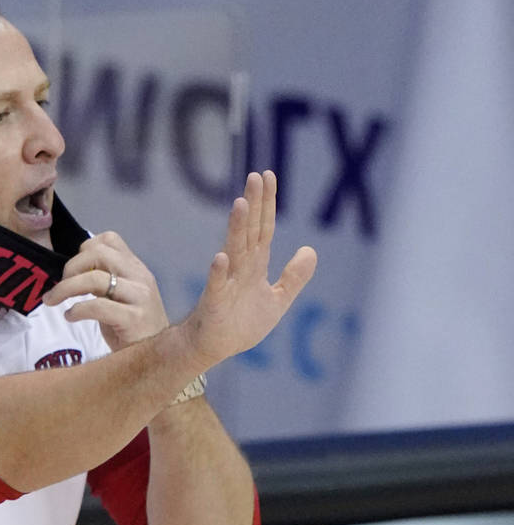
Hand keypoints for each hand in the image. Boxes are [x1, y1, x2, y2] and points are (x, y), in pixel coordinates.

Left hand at [42, 231, 170, 351]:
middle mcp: (141, 277)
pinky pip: (98, 306)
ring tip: (53, 301)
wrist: (157, 357)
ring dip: (66, 288)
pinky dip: (77, 310)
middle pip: (99, 253)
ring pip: (95, 279)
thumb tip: (70, 273)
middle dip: (71, 267)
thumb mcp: (118, 299)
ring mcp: (140, 297)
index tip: (73, 271)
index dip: (84, 251)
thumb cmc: (132, 330)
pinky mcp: (135, 319)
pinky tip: (70, 317)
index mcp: (136, 269)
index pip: (109, 240)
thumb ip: (102, 282)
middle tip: (60, 287)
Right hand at [181, 170, 316, 367]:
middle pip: (249, 232)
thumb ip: (294, 277)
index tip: (269, 176)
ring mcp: (226, 284)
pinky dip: (218, 272)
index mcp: (255, 266)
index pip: (264, 228)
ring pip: (234, 251)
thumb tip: (310, 250)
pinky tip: (221, 257)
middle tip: (255, 177)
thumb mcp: (277, 300)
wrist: (214, 348)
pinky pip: (216, 286)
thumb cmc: (241, 324)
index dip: (268, 204)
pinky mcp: (215, 304)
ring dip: (236, 228)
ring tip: (240, 204)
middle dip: (253, 205)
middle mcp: (240, 269)